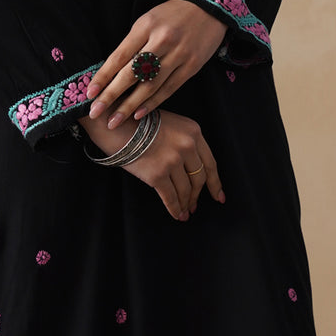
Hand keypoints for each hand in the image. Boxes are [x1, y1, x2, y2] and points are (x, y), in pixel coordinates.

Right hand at [81, 109, 224, 220]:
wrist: (116, 121)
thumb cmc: (139, 121)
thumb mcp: (171, 123)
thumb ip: (184, 142)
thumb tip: (190, 170)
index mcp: (193, 132)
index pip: (210, 163)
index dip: (215, 182)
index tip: (218, 195)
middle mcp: (187, 146)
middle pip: (199, 178)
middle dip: (197, 195)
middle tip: (195, 205)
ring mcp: (173, 161)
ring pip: (185, 190)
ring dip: (186, 204)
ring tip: (185, 212)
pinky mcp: (158, 174)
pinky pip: (171, 197)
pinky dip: (175, 209)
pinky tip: (177, 215)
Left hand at [87, 0, 226, 130]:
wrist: (208, 9)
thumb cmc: (171, 15)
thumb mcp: (148, 21)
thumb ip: (133, 44)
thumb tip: (112, 72)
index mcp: (145, 26)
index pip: (119, 56)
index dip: (103, 76)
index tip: (89, 93)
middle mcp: (161, 41)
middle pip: (132, 73)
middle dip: (111, 95)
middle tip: (95, 112)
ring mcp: (179, 54)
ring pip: (150, 85)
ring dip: (130, 106)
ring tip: (114, 121)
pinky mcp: (192, 66)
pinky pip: (169, 88)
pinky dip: (152, 103)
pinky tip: (138, 114)